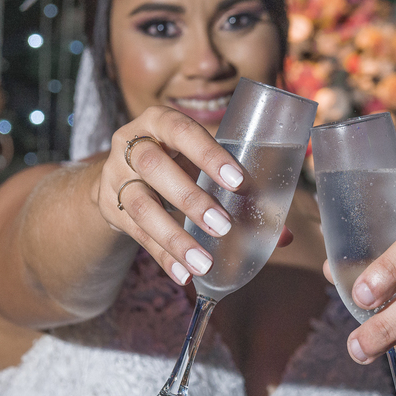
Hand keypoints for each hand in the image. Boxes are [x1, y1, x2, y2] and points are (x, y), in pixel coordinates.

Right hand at [98, 106, 290, 286]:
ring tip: (204, 263)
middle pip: (154, 166)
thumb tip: (284, 234)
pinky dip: (162, 256)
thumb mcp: (200, 161)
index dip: (209, 154)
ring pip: (141, 205)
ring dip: (174, 236)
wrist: (123, 175)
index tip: (238, 182)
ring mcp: (116, 176)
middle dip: (191, 198)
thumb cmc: (178, 162)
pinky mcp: (110, 207)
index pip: (182, 131)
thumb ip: (241, 189)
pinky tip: (183, 275)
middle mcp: (131, 143)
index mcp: (160, 121)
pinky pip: (135, 234)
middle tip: (224, 226)